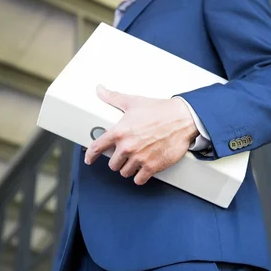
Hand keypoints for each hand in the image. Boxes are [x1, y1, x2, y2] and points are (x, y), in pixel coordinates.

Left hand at [84, 85, 198, 184]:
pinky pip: (139, 180)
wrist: (182, 119)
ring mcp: (139, 158)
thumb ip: (114, 98)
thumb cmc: (160, 111)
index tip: (88, 159)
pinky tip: (143, 170)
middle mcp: (128, 147)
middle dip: (117, 160)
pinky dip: (140, 177)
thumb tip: (101, 90)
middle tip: (125, 155)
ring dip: (129, 168)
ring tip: (135, 161)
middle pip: (112, 164)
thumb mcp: (133, 102)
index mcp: (120, 132)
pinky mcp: (152, 167)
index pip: (97, 147)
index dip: (90, 155)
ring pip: (125, 173)